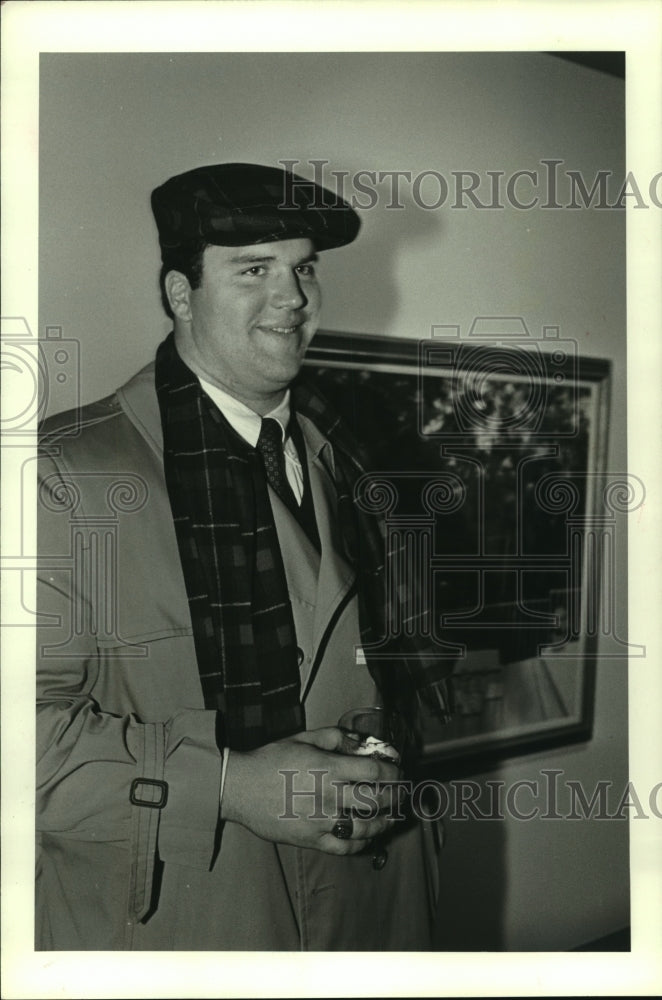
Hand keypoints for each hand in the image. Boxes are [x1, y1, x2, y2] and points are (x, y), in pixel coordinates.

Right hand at [221, 727, 401, 854]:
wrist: (240, 788)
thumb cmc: (271, 760)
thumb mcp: (304, 738)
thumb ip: (336, 737)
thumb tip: (361, 741)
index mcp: (328, 768)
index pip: (374, 771)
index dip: (393, 771)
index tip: (398, 770)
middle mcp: (328, 796)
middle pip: (376, 800)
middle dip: (396, 795)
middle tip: (402, 792)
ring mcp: (321, 821)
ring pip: (365, 827)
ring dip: (385, 821)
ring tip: (392, 816)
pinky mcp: (311, 839)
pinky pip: (345, 847)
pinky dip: (362, 843)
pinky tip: (369, 837)